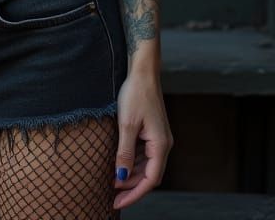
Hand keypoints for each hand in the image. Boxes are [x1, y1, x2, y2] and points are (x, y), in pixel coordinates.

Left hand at [112, 71, 172, 209]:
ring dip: (130, 174)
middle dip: (130, 186)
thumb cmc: (136, 94)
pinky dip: (131, 161)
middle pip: (148, 174)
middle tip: (111, 195)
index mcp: (161, 145)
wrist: (143, 71)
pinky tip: (118, 164)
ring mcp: (158, 138)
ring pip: (145, 165)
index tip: (118, 202)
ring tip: (111, 182)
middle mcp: (163, 144)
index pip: (150, 180)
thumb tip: (120, 177)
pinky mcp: (152, 132)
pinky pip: (143, 154)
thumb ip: (124, 153)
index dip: (134, 193)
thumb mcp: (126, 125)